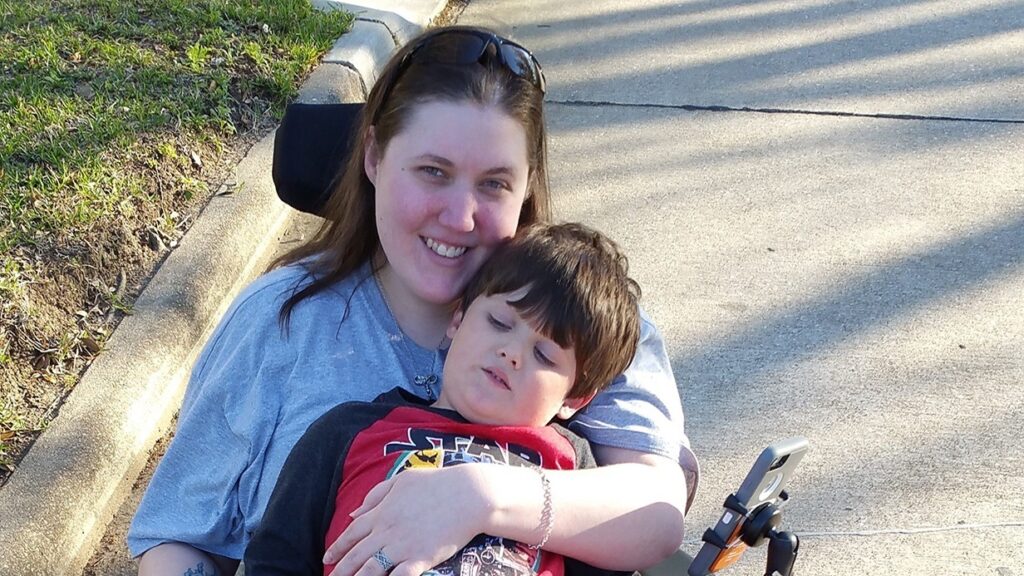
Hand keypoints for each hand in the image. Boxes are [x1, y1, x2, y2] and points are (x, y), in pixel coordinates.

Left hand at [324, 466, 491, 575]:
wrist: (469, 494)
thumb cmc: (438, 483)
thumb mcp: (402, 480)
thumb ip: (376, 495)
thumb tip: (353, 512)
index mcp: (382, 511)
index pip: (352, 532)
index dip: (337, 546)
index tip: (327, 558)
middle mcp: (387, 530)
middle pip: (356, 555)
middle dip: (340, 569)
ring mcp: (403, 546)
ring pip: (370, 570)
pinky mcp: (420, 558)